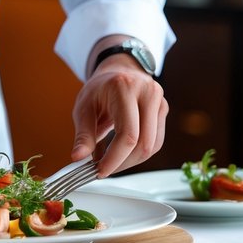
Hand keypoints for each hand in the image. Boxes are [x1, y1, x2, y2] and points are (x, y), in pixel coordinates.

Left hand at [70, 56, 166, 176]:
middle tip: (104, 169)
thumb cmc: (99, 89)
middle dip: (123, 163)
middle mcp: (147, 92)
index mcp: (124, 88)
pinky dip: (139, 152)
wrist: (118, 71)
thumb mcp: (83, 108)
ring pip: (153, 146)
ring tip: (112, 161)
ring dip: (132, 161)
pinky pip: (156, 141)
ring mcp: (159, 101)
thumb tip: (78, 157)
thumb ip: (83, 134)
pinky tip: (123, 153)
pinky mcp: (164, 109)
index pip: (128, 134)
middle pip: (144, 143)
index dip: (115, 159)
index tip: (100, 171)